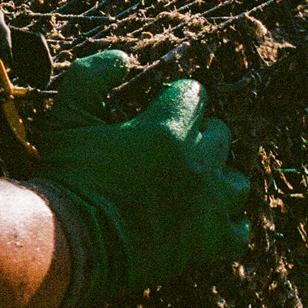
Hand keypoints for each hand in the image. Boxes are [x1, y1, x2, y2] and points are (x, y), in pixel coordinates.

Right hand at [25, 51, 249, 307]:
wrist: (67, 248)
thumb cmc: (66, 180)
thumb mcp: (67, 119)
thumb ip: (91, 77)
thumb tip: (122, 59)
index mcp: (167, 130)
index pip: (194, 95)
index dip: (174, 99)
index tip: (158, 110)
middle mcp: (197, 164)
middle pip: (220, 134)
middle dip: (198, 135)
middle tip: (170, 149)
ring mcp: (207, 206)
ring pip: (236, 180)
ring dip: (218, 177)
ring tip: (194, 183)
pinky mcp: (208, 243)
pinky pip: (240, 230)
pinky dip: (231, 223)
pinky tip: (213, 219)